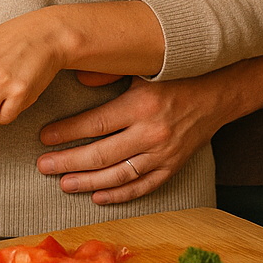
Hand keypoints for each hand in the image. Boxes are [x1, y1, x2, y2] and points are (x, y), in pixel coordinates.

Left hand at [36, 72, 232, 204]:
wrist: (218, 92)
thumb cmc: (176, 74)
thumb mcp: (143, 65)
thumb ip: (110, 71)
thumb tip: (77, 78)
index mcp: (141, 105)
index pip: (95, 124)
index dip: (66, 132)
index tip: (44, 137)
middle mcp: (151, 133)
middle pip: (101, 155)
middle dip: (68, 161)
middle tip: (43, 165)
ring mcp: (163, 154)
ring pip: (119, 175)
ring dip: (88, 182)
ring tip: (64, 183)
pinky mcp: (173, 166)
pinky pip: (143, 187)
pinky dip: (120, 195)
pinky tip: (98, 197)